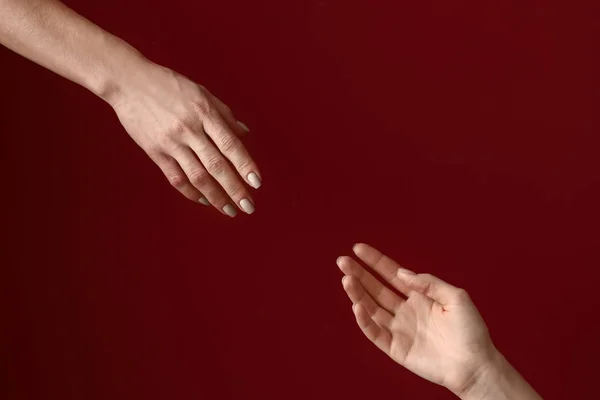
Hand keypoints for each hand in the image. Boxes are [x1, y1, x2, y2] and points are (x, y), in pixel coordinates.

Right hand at [108, 60, 260, 216]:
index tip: (256, 183)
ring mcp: (171, 143)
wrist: (129, 83)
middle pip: (216, 166)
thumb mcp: (201, 93)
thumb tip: (244, 134)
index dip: (245, 165)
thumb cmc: (168, 85)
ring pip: (197, 176)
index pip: (230, 144)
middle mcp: (189, 129)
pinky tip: (204, 200)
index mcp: (204, 112)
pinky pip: (176, 178)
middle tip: (248, 207)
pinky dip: (191, 192)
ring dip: (215, 197)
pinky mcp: (155, 152)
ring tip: (229, 210)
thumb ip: (224, 114)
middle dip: (234, 189)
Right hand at [337, 243, 497, 394]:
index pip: (391, 274)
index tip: (358, 248)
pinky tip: (357, 306)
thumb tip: (402, 274)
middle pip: (375, 288)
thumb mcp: (456, 297)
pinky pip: (375, 333)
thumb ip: (429, 283)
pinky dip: (364, 321)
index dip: (375, 261)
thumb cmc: (471, 331)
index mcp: (419, 295)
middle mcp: (405, 310)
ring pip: (371, 308)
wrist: (475, 366)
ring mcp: (399, 329)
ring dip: (357, 293)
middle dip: (359, 274)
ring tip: (346, 279)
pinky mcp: (396, 348)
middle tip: (342, 261)